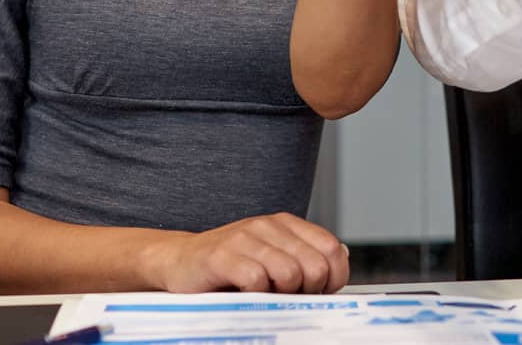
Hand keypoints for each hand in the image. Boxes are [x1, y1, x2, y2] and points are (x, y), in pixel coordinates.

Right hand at [145, 212, 350, 292]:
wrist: (181, 261)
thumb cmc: (230, 265)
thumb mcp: (272, 256)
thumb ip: (304, 256)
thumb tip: (341, 257)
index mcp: (286, 224)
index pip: (331, 248)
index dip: (333, 278)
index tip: (318, 293)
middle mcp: (268, 226)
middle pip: (315, 266)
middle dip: (307, 291)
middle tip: (286, 297)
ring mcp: (245, 238)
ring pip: (289, 273)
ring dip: (280, 295)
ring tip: (263, 295)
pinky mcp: (223, 255)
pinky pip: (256, 280)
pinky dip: (255, 295)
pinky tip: (244, 293)